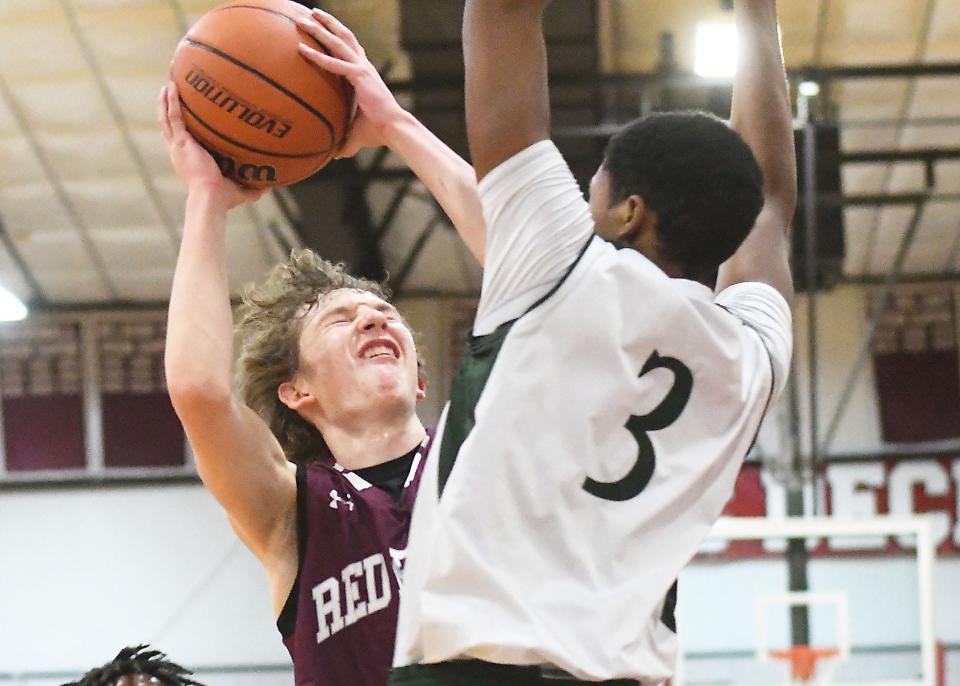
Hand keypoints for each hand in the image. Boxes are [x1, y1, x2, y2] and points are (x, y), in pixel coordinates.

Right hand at [157, 82, 265, 208]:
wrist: (212, 197)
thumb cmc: (224, 199)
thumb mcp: (241, 191)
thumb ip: (254, 188)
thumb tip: (271, 187)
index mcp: (190, 162)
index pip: (183, 142)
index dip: (182, 129)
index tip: (187, 117)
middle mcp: (180, 153)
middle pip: (169, 127)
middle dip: (168, 109)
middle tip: (170, 92)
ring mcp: (178, 147)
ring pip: (166, 119)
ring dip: (165, 101)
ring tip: (169, 84)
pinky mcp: (181, 142)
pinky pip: (173, 117)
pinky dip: (171, 102)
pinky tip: (172, 87)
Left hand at [296, 9, 406, 158]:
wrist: (393, 129)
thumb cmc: (377, 132)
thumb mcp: (355, 133)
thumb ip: (343, 141)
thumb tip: (332, 156)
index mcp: (364, 74)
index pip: (348, 49)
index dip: (336, 36)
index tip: (323, 26)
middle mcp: (363, 66)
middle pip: (344, 37)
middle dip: (327, 23)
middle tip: (310, 13)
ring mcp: (362, 69)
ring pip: (338, 42)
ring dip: (321, 29)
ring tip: (304, 19)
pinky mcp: (360, 76)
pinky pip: (335, 64)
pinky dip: (318, 57)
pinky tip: (302, 50)